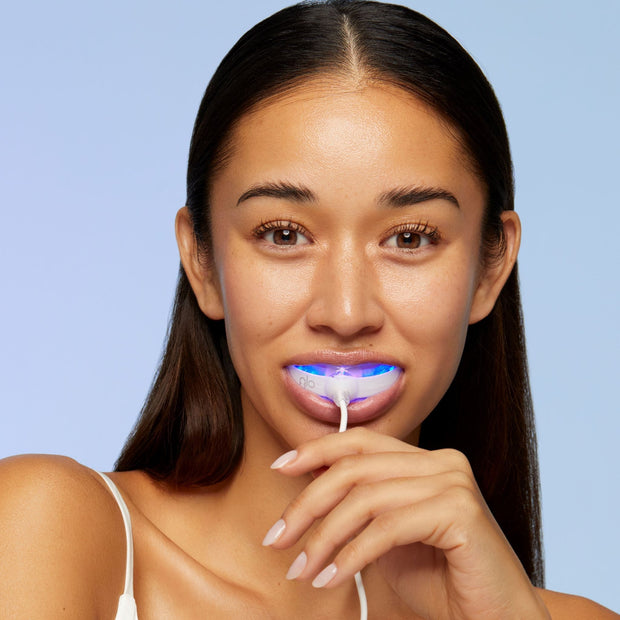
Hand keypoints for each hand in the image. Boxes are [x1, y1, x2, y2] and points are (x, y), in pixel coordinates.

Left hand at [264, 427, 548, 618]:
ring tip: (301, 570)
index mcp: (425, 460)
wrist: (492, 619)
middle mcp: (442, 461)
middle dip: (307, 503)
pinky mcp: (460, 511)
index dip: (315, 449)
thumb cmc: (439, 580)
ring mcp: (453, 482)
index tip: (279, 467)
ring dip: (323, 537)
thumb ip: (357, 506)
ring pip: (365, 498)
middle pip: (355, 468)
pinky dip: (351, 554)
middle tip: (276, 538)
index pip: (360, 440)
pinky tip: (331, 578)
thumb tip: (306, 481)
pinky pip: (387, 527)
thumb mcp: (385, 536)